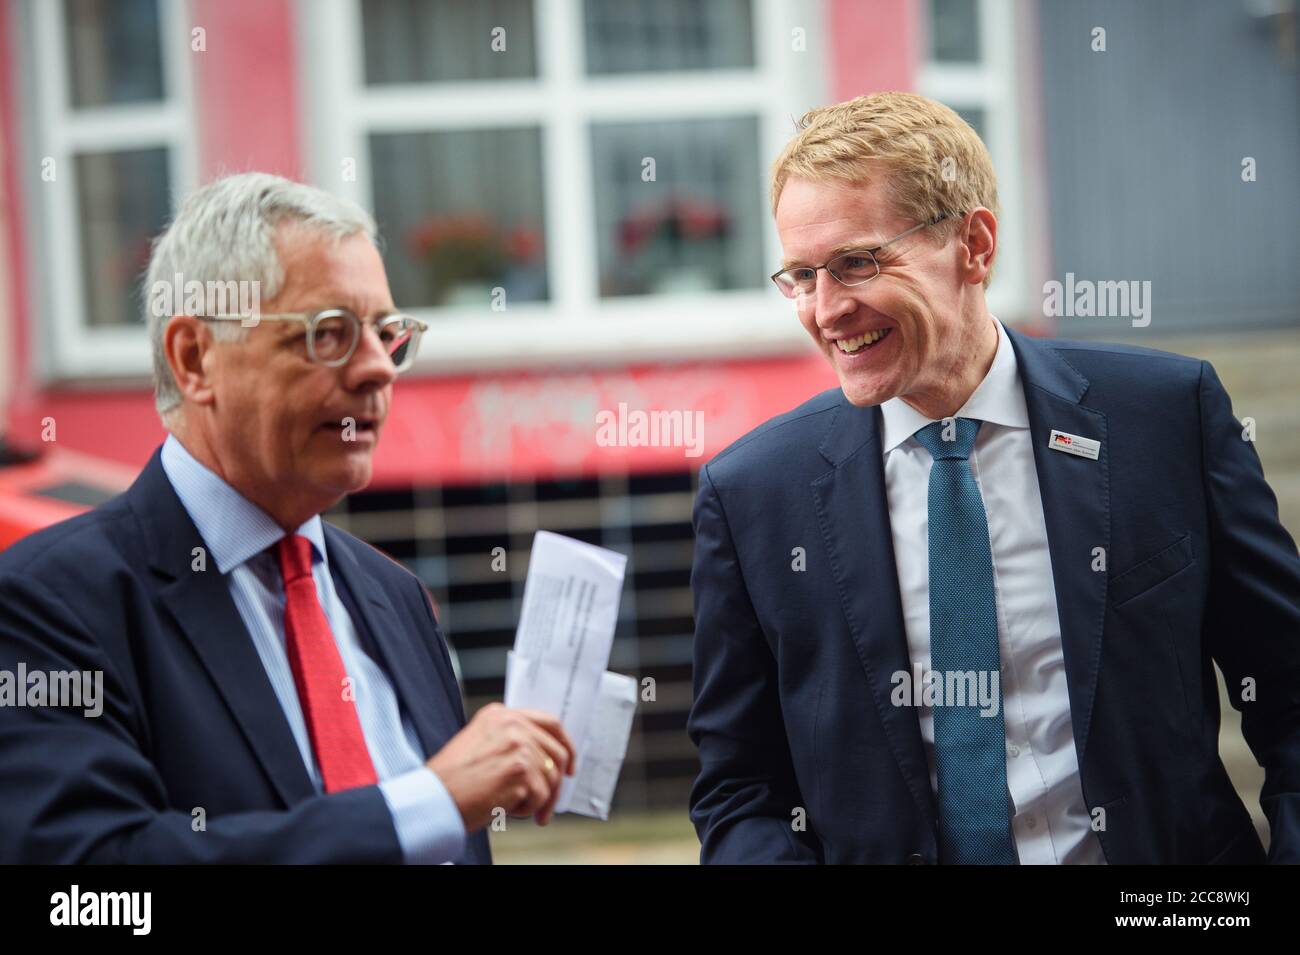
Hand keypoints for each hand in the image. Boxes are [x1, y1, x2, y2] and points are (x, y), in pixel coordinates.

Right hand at [425, 702, 576, 830]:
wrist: (434, 798)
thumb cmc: (453, 779)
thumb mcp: (480, 742)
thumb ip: (511, 740)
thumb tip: (545, 758)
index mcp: (501, 714)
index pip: (550, 723)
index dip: (565, 745)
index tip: (569, 765)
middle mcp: (512, 724)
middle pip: (557, 753)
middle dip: (556, 783)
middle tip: (547, 805)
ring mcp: (518, 745)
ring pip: (551, 778)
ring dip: (540, 801)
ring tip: (520, 809)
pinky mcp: (520, 770)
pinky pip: (541, 796)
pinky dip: (528, 809)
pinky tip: (507, 808)